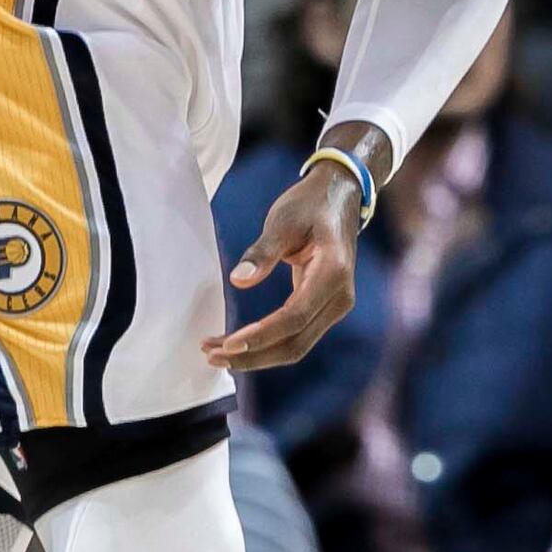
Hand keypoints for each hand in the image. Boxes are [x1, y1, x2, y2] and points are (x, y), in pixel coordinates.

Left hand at [204, 158, 367, 370]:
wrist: (339, 196)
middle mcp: (339, 297)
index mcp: (333, 273)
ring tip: (217, 354)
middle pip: (296, 343)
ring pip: (296, 346)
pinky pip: (296, 335)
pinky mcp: (324, 307)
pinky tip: (239, 343)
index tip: (228, 343)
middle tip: (212, 355)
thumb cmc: (310, 204)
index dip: (261, 335)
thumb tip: (239, 281)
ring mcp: (334, 305)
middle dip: (254, 355)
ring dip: (257, 355)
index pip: (295, 317)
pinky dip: (267, 344)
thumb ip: (262, 253)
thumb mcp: (283, 221)